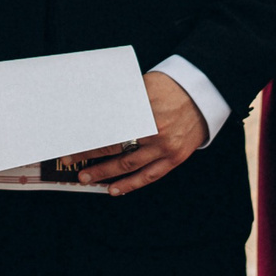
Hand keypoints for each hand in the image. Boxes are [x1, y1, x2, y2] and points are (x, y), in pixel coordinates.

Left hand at [71, 70, 205, 195]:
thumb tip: (94, 111)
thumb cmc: (171, 86)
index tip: (71, 142)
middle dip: (90, 156)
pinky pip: (150, 176)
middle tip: (70, 161)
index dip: (88, 137)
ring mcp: (165, 147)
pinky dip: (131, 185)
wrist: (204, 94)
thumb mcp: (144, 85)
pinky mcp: (175, 158)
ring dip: (105, 173)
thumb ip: (122, 100)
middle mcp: (154, 131)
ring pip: (129, 165)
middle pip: (114, 147)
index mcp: (144, 110)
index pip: (108, 128)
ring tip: (86, 178)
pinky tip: (115, 189)